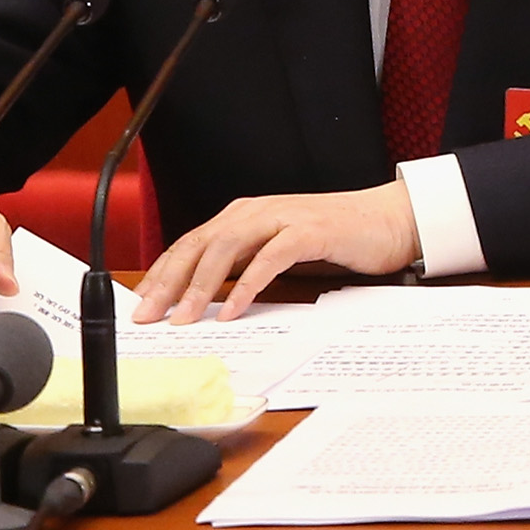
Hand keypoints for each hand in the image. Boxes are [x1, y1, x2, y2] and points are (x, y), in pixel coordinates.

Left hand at [130, 180, 419, 322]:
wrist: (389, 219)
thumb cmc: (335, 239)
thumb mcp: (278, 250)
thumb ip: (244, 264)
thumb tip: (203, 298)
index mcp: (244, 216)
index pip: (191, 244)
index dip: (162, 274)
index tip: (140, 306)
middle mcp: (256, 211)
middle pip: (199, 244)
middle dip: (169, 281)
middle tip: (148, 315)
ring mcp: (282, 218)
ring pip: (227, 248)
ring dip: (200, 285)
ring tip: (184, 317)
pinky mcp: (309, 232)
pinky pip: (269, 259)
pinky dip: (246, 285)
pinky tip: (232, 310)